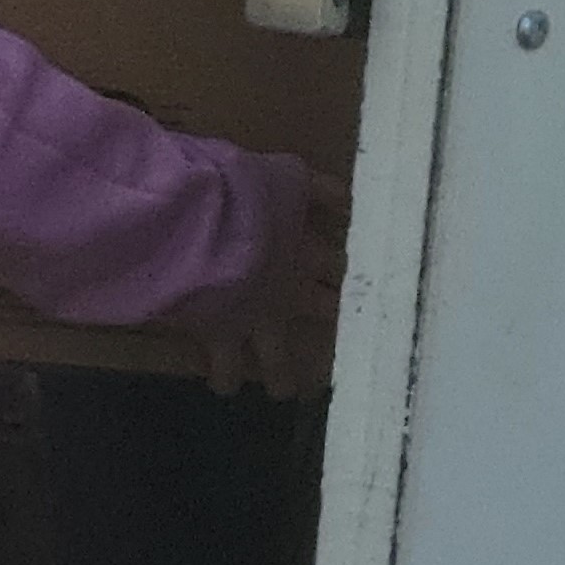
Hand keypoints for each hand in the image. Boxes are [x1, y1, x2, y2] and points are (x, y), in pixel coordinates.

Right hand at [205, 153, 349, 397]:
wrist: (191, 225)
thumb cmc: (236, 191)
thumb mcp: (283, 173)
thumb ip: (313, 186)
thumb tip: (348, 193)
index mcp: (306, 250)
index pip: (345, 265)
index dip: (355, 269)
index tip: (374, 280)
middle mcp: (290, 291)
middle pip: (327, 313)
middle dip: (335, 320)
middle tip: (349, 336)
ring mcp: (256, 319)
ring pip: (279, 359)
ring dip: (284, 376)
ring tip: (285, 391)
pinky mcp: (220, 336)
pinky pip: (225, 368)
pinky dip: (224, 377)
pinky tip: (223, 387)